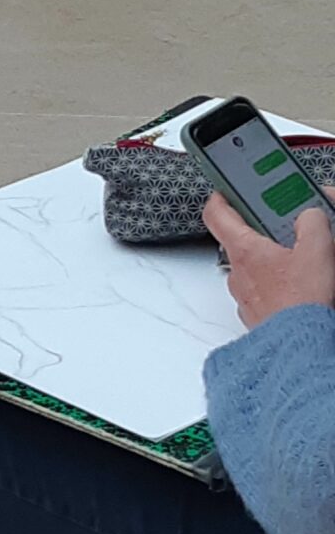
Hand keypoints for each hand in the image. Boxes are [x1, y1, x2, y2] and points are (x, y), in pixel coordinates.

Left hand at [202, 187, 334, 328]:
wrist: (299, 345)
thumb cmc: (301, 303)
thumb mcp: (317, 249)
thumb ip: (312, 222)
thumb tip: (309, 216)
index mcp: (244, 250)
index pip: (216, 213)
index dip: (221, 196)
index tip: (227, 188)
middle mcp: (237, 273)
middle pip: (240, 240)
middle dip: (262, 230)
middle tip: (285, 225)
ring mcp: (244, 296)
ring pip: (252, 267)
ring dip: (270, 259)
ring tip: (299, 258)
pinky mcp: (254, 314)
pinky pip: (260, 290)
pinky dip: (274, 283)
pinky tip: (297, 285)